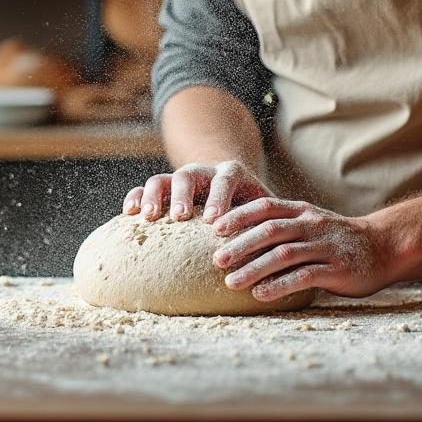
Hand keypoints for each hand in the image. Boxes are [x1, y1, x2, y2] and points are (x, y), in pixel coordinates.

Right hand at [123, 160, 269, 222]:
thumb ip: (272, 219)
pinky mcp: (163, 189)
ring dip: (155, 196)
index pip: (224, 180)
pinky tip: (129, 213)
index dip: (219, 198)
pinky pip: (143, 188)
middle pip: (188, 175)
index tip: (214, 222)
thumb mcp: (265, 206)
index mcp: (231, 173)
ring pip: (163, 179)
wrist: (229, 183)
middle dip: (183, 195)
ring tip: (149, 217)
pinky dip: (135, 197)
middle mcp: (203, 172)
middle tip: (179, 216)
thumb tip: (292, 249)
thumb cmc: (253, 205)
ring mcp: (180, 179)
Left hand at [210, 198, 395, 300]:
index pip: (265, 208)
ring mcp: (325, 246)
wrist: (384, 247)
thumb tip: (237, 242)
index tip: (214, 228)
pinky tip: (261, 295)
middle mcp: (311, 225)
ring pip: (283, 254)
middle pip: (269, 231)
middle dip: (240, 245)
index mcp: (301, 211)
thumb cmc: (336, 239)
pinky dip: (279, 285)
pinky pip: (303, 276)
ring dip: (254, 268)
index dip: (239, 216)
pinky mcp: (336, 269)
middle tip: (216, 259)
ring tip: (232, 282)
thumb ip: (281, 228)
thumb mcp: (309, 224)